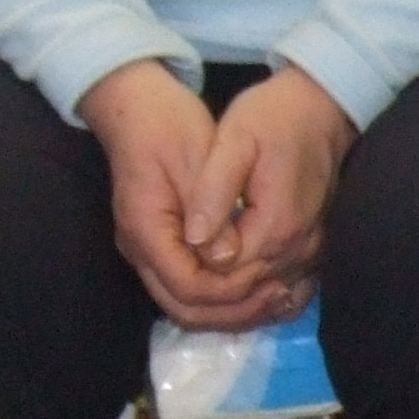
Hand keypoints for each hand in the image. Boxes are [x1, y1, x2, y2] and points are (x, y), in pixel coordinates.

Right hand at [77, 60, 278, 329]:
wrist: (138, 106)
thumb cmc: (167, 124)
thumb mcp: (197, 159)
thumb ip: (212, 211)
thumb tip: (228, 257)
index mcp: (144, 229)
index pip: (188, 288)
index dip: (231, 290)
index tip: (268, 274)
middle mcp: (141, 251)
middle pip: (186, 309)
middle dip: (235, 311)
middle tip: (280, 296)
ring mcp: (149, 254)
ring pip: (189, 308)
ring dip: (233, 310)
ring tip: (278, 297)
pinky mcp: (165, 250)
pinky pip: (193, 292)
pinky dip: (226, 298)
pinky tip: (261, 288)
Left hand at [185, 66, 357, 306]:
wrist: (324, 111)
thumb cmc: (274, 118)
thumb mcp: (234, 141)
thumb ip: (213, 192)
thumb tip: (195, 240)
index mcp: (275, 227)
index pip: (225, 274)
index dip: (194, 270)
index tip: (172, 249)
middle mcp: (300, 250)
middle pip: (247, 293)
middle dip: (210, 290)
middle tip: (175, 271)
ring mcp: (314, 254)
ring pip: (270, 298)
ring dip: (236, 299)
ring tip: (200, 285)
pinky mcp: (319, 251)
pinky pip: (293, 292)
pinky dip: (265, 297)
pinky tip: (240, 288)